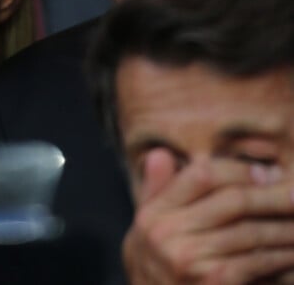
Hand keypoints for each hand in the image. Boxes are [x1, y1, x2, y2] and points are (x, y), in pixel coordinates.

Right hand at [124, 148, 293, 283]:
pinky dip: (280, 256)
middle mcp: (167, 233)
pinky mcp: (212, 282)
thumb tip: (161, 154)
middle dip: (272, 196)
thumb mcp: (147, 226)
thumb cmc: (156, 265)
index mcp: (153, 211)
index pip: (201, 175)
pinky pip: (256, 262)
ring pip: (251, 232)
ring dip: (284, 227)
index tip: (265, 173)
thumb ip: (155, 188)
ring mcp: (189, 260)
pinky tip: (292, 252)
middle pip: (232, 201)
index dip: (238, 171)